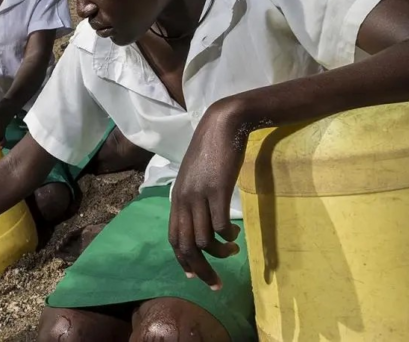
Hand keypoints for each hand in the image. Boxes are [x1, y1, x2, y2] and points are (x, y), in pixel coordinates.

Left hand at [169, 99, 245, 289]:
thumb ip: (193, 197)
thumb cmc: (210, 150)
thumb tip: (199, 220)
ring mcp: (199, 195)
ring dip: (219, 252)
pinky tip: (235, 233)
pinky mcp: (217, 191)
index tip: (195, 276)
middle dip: (201, 270)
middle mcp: (183, 200)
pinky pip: (219, 225)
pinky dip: (227, 235)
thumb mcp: (195, 177)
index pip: (173, 238)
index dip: (183, 260)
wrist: (221, 125)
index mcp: (177, 198)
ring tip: (232, 250)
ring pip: (202, 240)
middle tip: (217, 283)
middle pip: (185, 246)